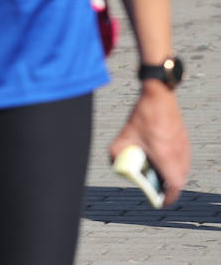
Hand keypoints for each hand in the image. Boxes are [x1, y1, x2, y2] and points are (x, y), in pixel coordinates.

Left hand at [108, 83, 189, 205]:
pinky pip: (182, 158)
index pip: (175, 186)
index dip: (169, 197)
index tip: (162, 202)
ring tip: (155, 170)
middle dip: (167, 186)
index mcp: (166, 157)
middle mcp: (179, 155)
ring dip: (171, 174)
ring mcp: (184, 147)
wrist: (159, 96)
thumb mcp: (124, 136)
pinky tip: (159, 155)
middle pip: (178, 180)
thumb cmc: (143, 116)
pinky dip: (173, 163)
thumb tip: (114, 164)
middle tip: (155, 186)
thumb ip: (116, 153)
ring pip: (182, 169)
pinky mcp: (185, 140)